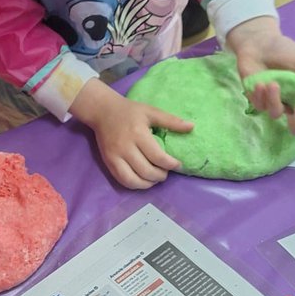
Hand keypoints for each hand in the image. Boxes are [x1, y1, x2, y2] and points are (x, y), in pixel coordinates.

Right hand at [70, 79, 192, 188]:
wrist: (102, 111)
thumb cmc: (129, 111)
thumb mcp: (151, 111)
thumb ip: (171, 121)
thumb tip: (192, 127)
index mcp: (138, 134)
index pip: (157, 157)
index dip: (170, 164)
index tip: (178, 164)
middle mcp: (126, 147)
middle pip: (147, 171)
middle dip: (161, 176)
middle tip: (166, 172)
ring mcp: (115, 156)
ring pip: (134, 180)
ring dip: (148, 184)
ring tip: (155, 178)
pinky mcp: (108, 162)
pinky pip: (122, 180)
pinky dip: (135, 185)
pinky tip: (142, 180)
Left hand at [226, 16, 294, 133]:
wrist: (258, 42)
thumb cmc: (283, 51)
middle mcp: (291, 103)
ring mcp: (273, 103)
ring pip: (276, 114)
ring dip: (275, 101)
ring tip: (272, 83)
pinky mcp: (257, 99)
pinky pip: (260, 106)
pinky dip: (260, 96)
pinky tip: (260, 83)